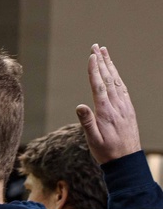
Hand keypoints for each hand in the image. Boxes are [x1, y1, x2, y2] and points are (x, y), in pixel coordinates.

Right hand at [76, 44, 140, 163]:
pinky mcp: (128, 110)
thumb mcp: (93, 140)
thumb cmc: (106, 152)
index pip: (99, 86)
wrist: (126, 160)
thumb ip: (87, 122)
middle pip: (109, 79)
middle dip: (102, 62)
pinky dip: (117, 78)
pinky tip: (115, 74)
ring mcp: (124, 106)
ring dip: (110, 66)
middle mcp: (116, 106)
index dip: (94, 70)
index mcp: (106, 112)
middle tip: (96, 47)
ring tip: (105, 54)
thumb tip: (80, 106)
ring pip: (117, 81)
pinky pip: (123, 89)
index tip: (91, 56)